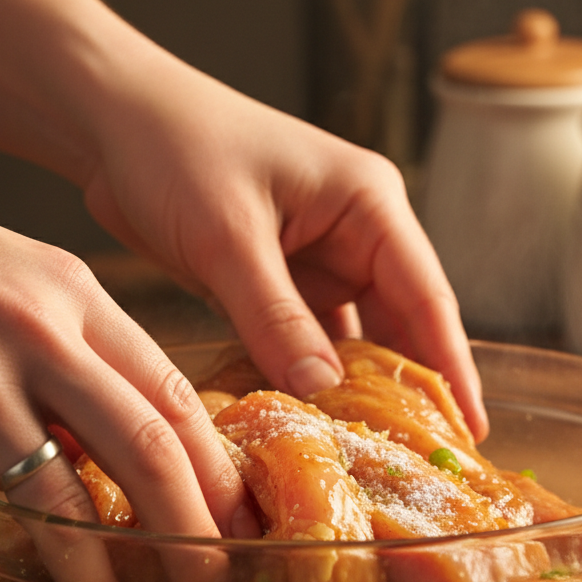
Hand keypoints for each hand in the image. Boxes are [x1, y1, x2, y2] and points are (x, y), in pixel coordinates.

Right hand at [0, 161, 252, 581]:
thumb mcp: (29, 284)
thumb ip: (86, 351)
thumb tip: (136, 436)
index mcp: (81, 301)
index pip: (172, 394)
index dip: (217, 467)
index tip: (243, 522)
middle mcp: (39, 336)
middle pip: (142, 443)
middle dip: (187, 526)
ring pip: (55, 498)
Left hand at [80, 47, 489, 441]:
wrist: (110, 121)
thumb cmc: (175, 150)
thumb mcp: (229, 237)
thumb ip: (276, 317)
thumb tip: (324, 390)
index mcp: (367, 204)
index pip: (425, 295)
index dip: (449, 366)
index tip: (471, 427)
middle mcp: (353, 233)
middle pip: (396, 323)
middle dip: (407, 388)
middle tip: (426, 460)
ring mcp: (313, 259)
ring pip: (348, 338)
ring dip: (352, 389)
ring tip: (370, 454)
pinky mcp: (274, 281)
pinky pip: (300, 340)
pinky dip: (302, 376)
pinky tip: (306, 421)